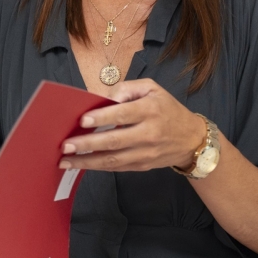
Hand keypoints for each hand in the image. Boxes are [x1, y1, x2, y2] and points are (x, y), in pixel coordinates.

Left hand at [58, 79, 206, 172]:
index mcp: (151, 110)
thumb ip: (127, 88)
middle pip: (114, 140)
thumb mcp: (153, 89)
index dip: (102, 117)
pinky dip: (97, 167)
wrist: (191, 139)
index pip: (123, 114)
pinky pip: (116, 168)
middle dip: (87, 144)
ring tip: (65, 161)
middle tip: (65, 145)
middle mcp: (149, 133)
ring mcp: (145, 153)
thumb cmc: (167, 109)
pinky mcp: (142, 166)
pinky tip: (81, 165)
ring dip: (87, 161)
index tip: (82, 121)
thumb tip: (104, 97)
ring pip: (112, 160)